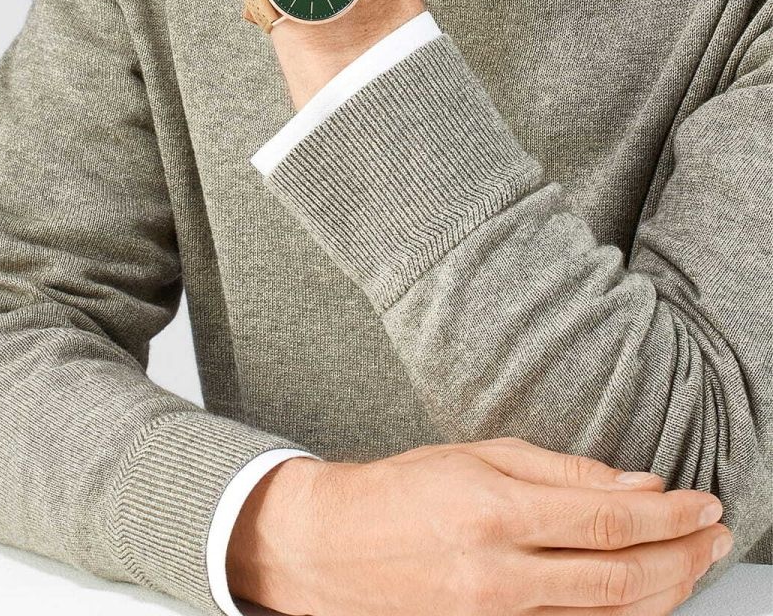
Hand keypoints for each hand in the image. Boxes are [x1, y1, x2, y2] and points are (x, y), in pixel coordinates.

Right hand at [227, 438, 731, 615]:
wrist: (331, 547)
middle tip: (718, 534)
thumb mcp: (476, 453)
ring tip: (697, 563)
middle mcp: (499, 573)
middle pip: (620, 576)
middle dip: (682, 556)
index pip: (607, 518)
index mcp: (494, 509)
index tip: (702, 501)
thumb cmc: (403, 489)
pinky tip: (647, 595)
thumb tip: (635, 484)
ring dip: (666, 590)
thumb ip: (560, 470)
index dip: (668, 514)